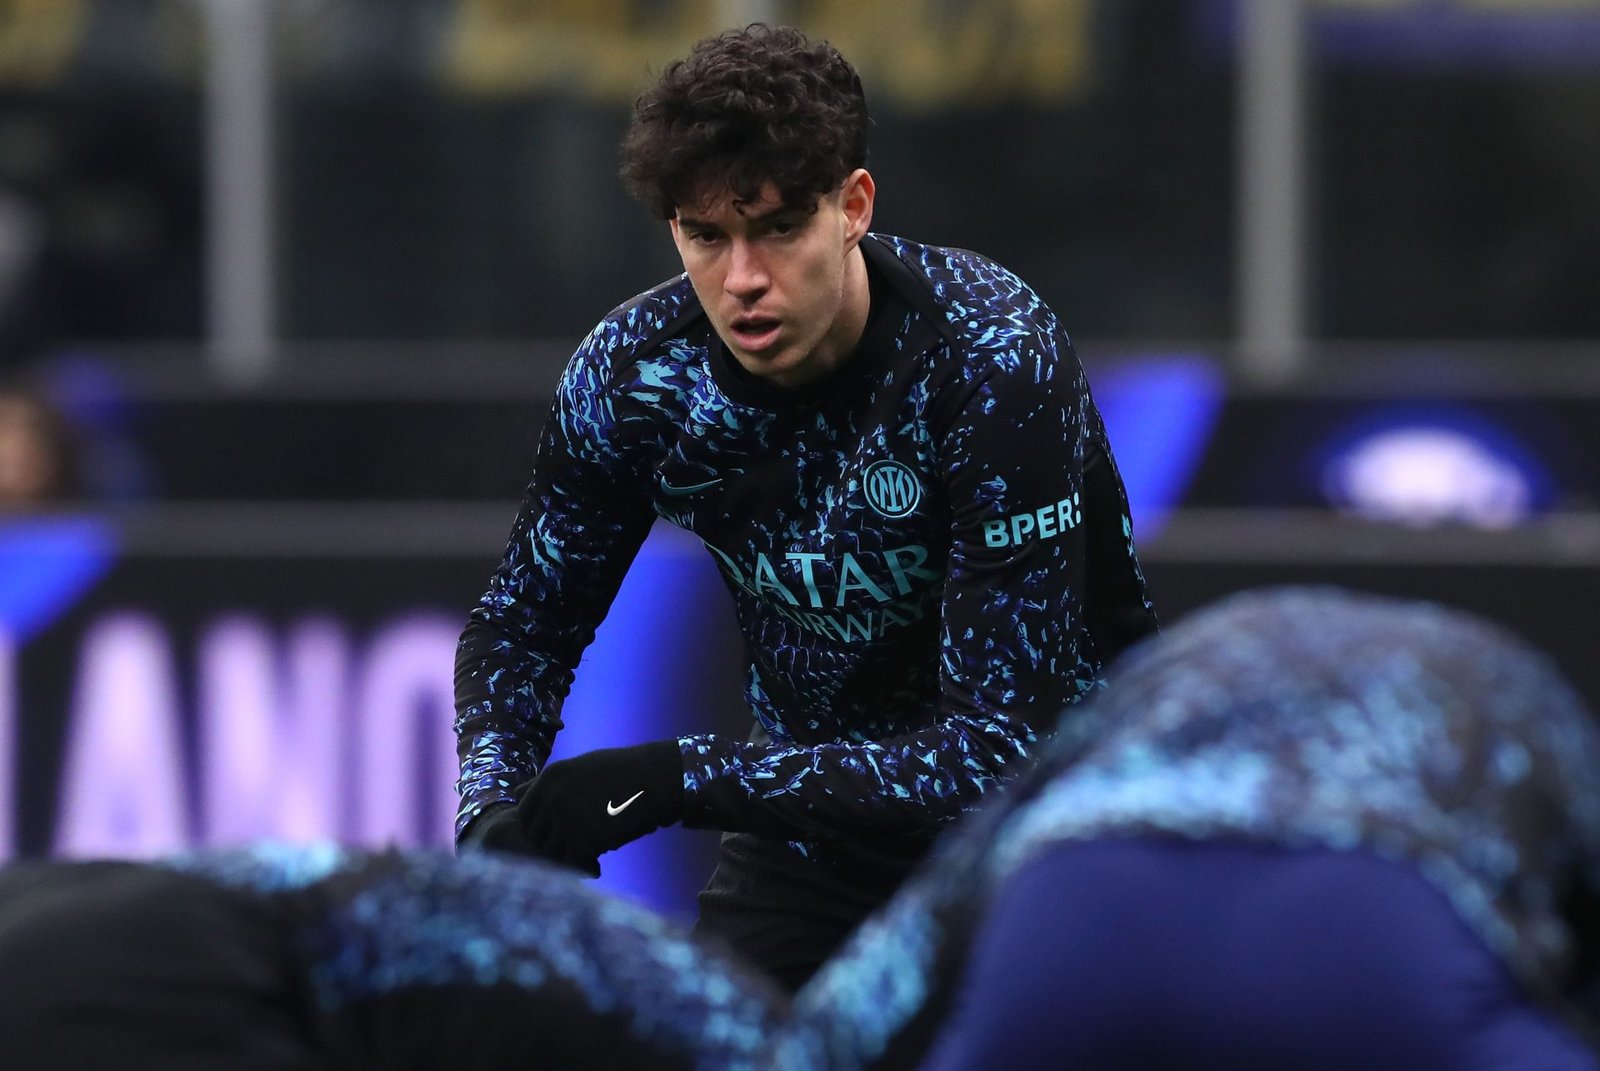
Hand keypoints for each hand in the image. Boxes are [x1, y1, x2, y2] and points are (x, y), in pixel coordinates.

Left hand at [462, 741, 684, 876]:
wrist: (655, 779)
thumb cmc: (622, 772)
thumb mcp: (578, 767)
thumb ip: (546, 784)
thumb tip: (515, 794)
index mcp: (549, 778)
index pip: (525, 815)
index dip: (538, 828)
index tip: (557, 835)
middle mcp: (552, 798)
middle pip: (535, 838)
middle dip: (552, 846)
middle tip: (574, 850)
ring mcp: (566, 820)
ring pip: (552, 854)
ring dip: (567, 859)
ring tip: (587, 858)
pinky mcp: (584, 840)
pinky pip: (573, 864)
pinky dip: (583, 868)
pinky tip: (597, 866)